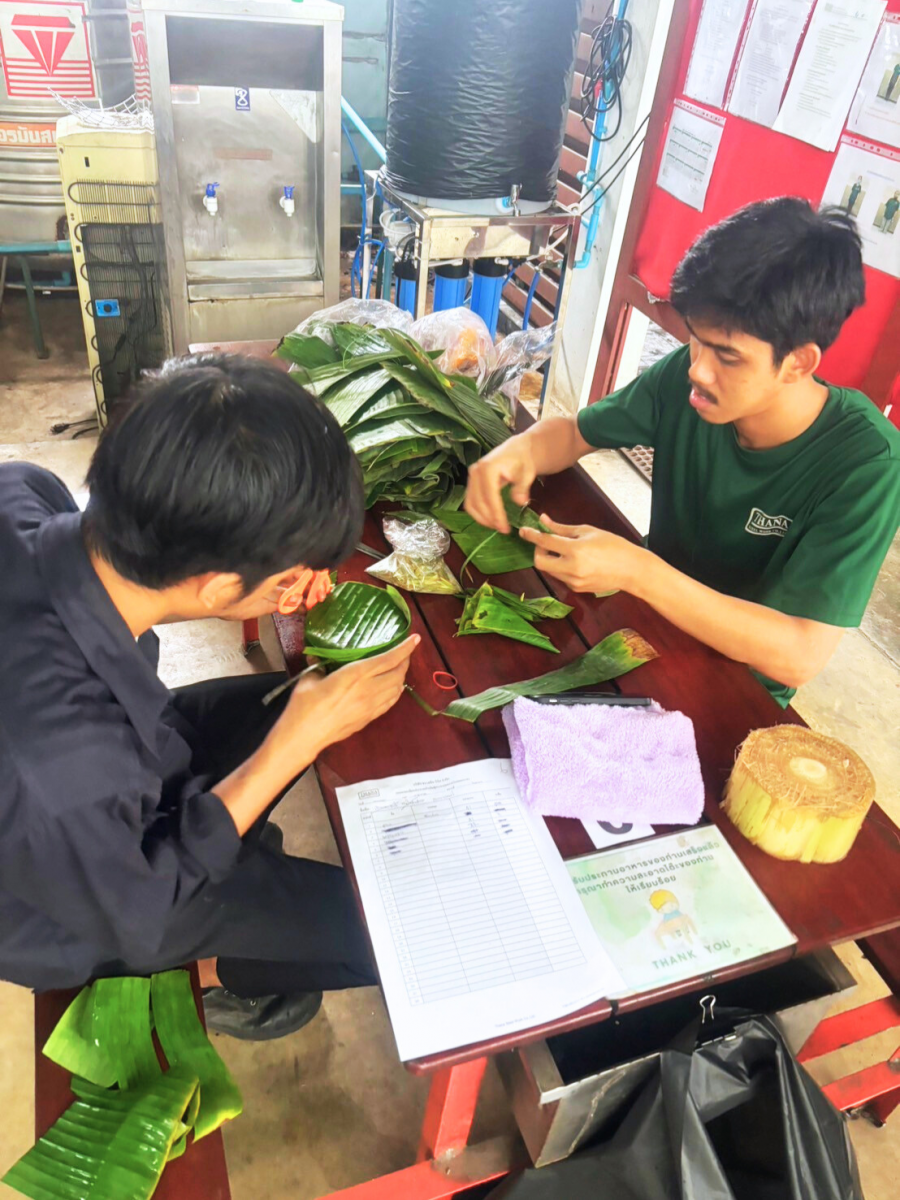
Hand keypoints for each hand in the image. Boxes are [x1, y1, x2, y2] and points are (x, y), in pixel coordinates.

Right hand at [270, 635, 419, 762]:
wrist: (304, 736)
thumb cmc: (304, 705)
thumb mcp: (310, 678)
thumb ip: (319, 665)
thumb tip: (318, 656)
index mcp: (356, 675)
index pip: (389, 659)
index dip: (405, 648)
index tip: (415, 638)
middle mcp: (369, 690)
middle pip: (398, 673)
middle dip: (405, 661)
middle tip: (404, 652)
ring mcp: (371, 706)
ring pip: (397, 688)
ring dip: (401, 676)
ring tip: (398, 667)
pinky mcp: (369, 718)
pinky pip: (390, 702)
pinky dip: (396, 691)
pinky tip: (392, 687)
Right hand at [465, 435, 536, 533]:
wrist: (516, 450)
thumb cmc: (522, 461)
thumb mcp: (527, 472)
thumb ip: (522, 487)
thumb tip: (521, 502)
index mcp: (488, 468)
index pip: (489, 496)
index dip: (496, 514)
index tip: (505, 528)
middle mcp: (475, 472)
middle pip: (477, 502)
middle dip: (489, 519)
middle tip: (503, 530)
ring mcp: (471, 477)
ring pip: (470, 504)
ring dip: (482, 519)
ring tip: (496, 526)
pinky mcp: (471, 482)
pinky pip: (470, 502)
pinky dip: (478, 513)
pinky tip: (489, 520)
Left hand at [519, 516, 644, 594]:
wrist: (631, 570)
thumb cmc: (613, 546)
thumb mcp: (588, 531)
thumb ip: (562, 528)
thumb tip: (544, 520)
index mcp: (575, 550)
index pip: (545, 542)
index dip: (531, 535)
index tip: (523, 531)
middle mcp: (571, 568)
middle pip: (539, 562)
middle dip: (538, 551)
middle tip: (547, 542)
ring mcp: (573, 581)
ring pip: (549, 570)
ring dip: (550, 559)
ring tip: (565, 550)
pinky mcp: (576, 588)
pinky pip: (560, 577)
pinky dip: (561, 567)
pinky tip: (576, 562)